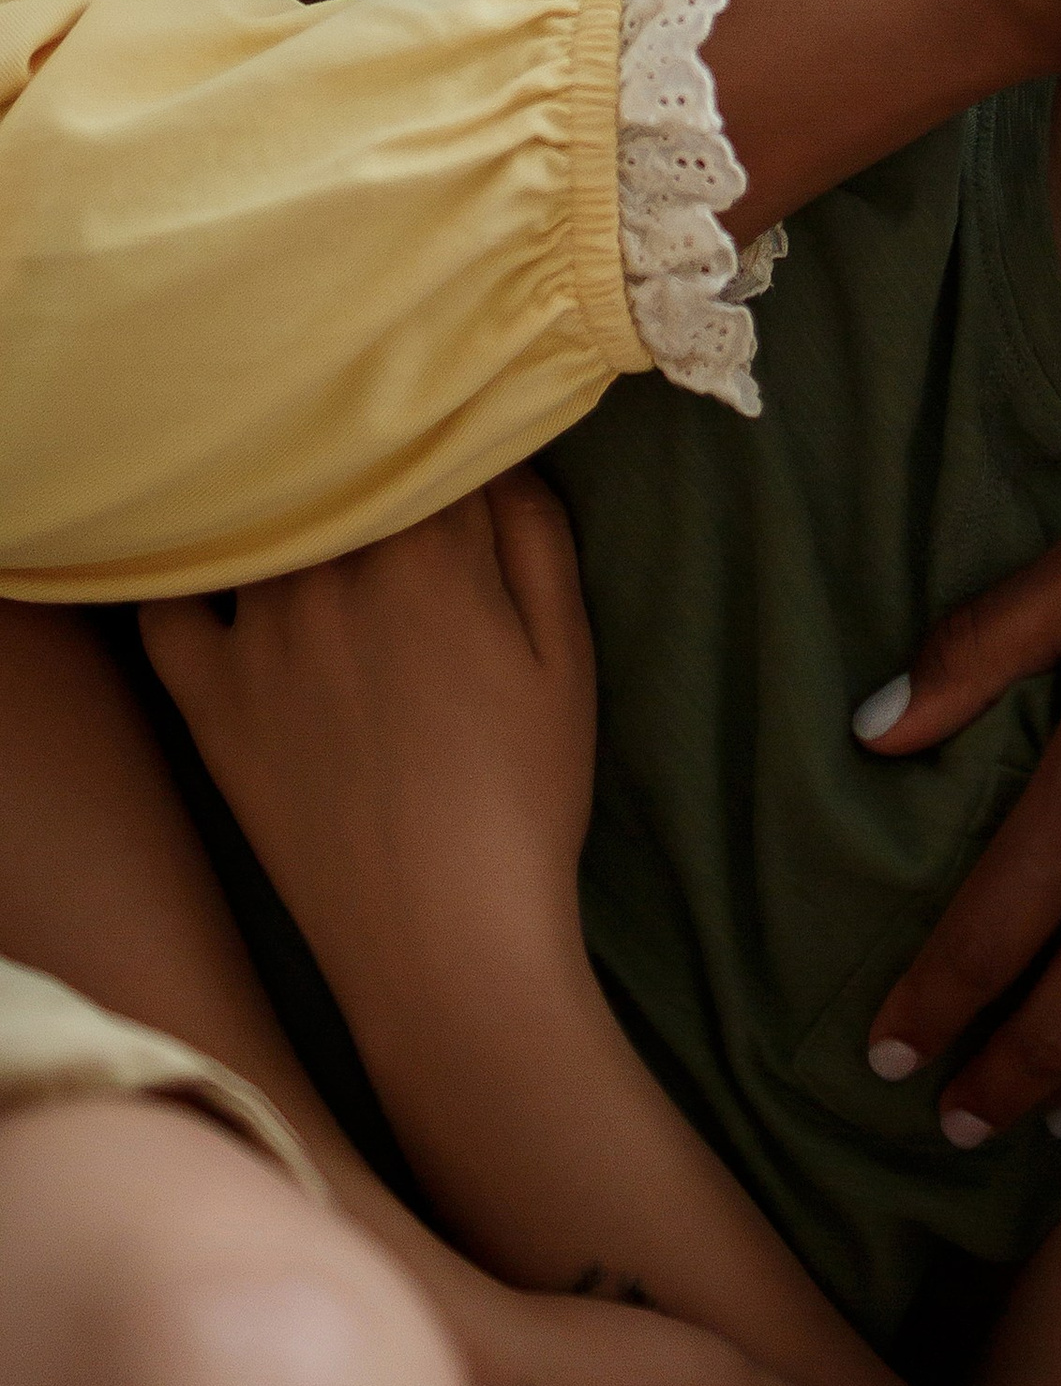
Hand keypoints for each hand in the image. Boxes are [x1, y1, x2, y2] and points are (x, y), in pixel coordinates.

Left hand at [140, 470, 597, 1022]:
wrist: (442, 941)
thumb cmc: (525, 797)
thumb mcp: (567, 657)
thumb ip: (537, 538)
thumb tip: (500, 459)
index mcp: (432, 554)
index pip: (431, 447)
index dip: (451, 444)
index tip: (462, 459)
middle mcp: (334, 572)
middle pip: (343, 473)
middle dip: (372, 468)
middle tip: (394, 504)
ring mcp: (259, 634)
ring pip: (265, 522)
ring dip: (294, 510)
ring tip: (321, 529)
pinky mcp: (207, 698)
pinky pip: (167, 607)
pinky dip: (185, 577)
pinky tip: (217, 578)